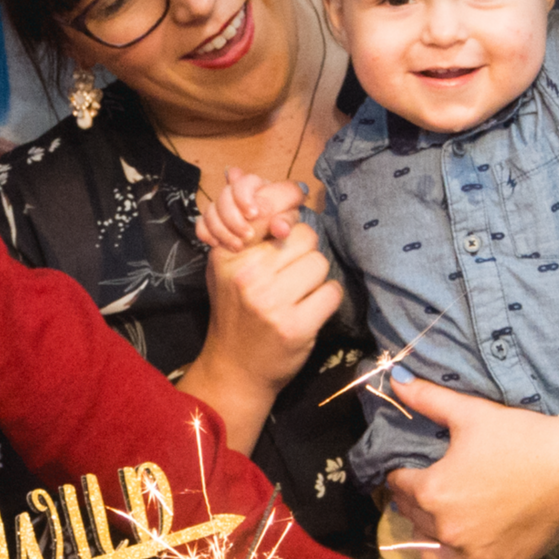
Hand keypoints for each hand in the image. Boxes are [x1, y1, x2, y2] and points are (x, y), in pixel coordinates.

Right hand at [179, 221, 341, 453]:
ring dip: (316, 278)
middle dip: (304, 253)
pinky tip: (309, 310)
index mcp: (229, 256)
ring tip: (298, 294)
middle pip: (304, 236)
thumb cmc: (236, 313)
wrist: (235, 369)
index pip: (270, 212)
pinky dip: (326, 300)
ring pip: (319, 263)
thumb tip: (264, 189)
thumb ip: (247, 234)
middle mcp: (248, 275)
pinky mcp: (296, 326)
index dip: (287, 216)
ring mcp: (272, 302)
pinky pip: (331, 292)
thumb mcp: (227, 270)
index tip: (286, 231)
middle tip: (291, 274)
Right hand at [197, 167, 308, 251]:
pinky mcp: (212, 220)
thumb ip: (285, 222)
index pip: (247, 181)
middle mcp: (239, 192)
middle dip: (234, 218)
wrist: (266, 248)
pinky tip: (217, 243)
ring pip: (211, 209)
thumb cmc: (279, 228)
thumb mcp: (287, 223)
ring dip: (222, 229)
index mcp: (259, 186)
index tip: (253, 215)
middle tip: (248, 236)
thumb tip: (281, 228)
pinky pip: (201, 222)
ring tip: (238, 246)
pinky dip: (206, 233)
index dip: (245, 195)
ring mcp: (224, 205)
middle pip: (225, 194)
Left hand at [384, 375, 558, 558]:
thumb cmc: (522, 438)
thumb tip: (396, 379)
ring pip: (433, 558)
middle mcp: (447, 530)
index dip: (400, 473)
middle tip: (427, 490)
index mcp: (433, 491)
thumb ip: (428, 398)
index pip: (398, 486)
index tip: (408, 468)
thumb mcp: (472, 413)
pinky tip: (464, 553)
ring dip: (430, 541)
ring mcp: (474, 555)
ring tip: (440, 523)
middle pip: (413, 519)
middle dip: (415, 503)